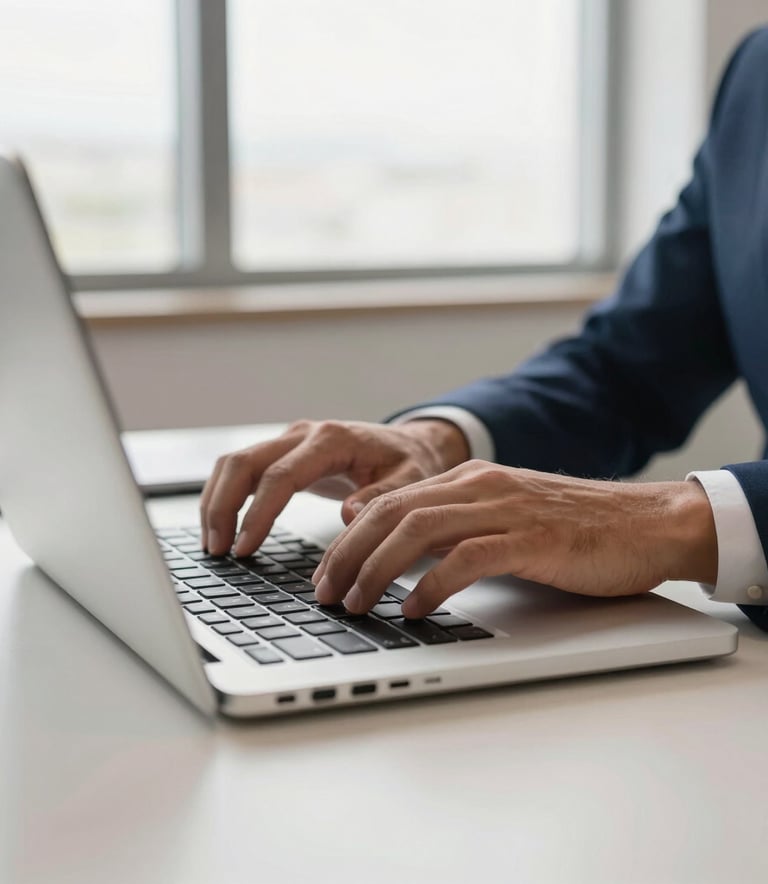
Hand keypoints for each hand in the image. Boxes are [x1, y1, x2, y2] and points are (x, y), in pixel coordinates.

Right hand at [199, 419, 468, 555]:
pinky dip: (225, 496)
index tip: (245, 547)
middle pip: (243, 462)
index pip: (280, 475)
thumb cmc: (411, 464)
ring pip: (234, 463)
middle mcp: (304, 434)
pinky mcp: (284, 453)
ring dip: (216, 502)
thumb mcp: (410, 481)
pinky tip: (222, 528)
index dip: (258, 512)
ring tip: (214, 545)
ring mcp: (290, 441)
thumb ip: (381, 497)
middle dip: (222, 506)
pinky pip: (242, 470)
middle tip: (218, 550)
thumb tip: (348, 516)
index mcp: (332, 440)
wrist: (411, 445)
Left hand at [312, 460, 717, 616]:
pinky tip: (413, 609)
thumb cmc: (576, 530)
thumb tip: (405, 560)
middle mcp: (480, 487)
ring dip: (377, 570)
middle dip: (348, 555)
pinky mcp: (532, 539)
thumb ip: (458, 528)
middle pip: (392, 513)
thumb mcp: (505, 519)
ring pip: (418, 530)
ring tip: (356, 603)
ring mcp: (505, 510)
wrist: (647, 523)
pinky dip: (432, 585)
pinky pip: (467, 558)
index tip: (327, 573)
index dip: (349, 538)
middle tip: (326, 593)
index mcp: (470, 480)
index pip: (391, 502)